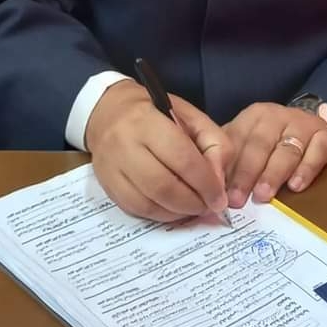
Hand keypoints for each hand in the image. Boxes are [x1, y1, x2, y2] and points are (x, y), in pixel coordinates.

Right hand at [85, 80, 232, 222]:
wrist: (109, 111)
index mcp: (147, 121)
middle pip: (164, 186)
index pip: (182, 158)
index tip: (219, 198)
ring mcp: (111, 167)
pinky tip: (174, 209)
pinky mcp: (106, 185)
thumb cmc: (156, 112)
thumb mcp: (190, 115)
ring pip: (148, 203)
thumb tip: (218, 182)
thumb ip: (213, 143)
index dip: (205, 183)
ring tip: (194, 208)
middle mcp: (124, 144)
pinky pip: (136, 210)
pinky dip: (160, 215)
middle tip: (209, 206)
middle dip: (193, 203)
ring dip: (177, 213)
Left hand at [223, 102, 326, 207]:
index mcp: (254, 116)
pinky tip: (296, 186)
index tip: (221, 192)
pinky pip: (317, 151)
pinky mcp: (325, 135)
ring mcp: (302, 123)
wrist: (308, 127)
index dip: (228, 167)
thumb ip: (232, 161)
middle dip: (247, 173)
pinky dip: (306, 169)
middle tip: (239, 199)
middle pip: (260, 144)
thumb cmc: (271, 141)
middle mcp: (277, 115)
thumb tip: (214, 189)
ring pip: (286, 149)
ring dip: (273, 174)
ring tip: (263, 195)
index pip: (238, 140)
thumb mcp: (248, 143)